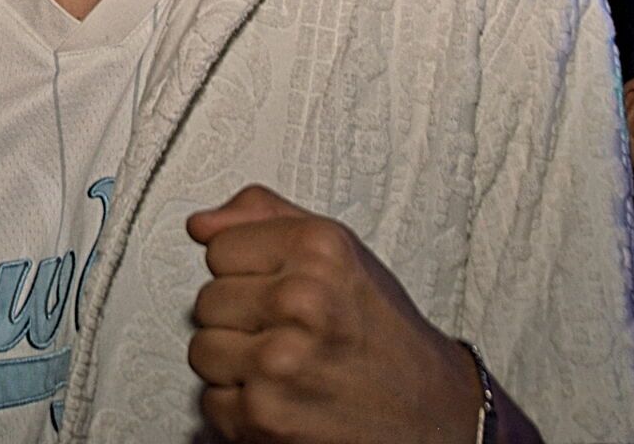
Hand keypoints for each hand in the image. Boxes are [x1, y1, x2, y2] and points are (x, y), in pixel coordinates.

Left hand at [186, 185, 480, 442]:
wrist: (432, 413)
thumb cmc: (384, 333)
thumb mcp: (338, 252)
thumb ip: (264, 218)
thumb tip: (200, 223)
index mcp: (318, 250)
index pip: (218, 247)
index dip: (247, 271)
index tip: (280, 287)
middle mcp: (301, 302)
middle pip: (206, 300)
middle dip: (240, 318)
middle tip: (290, 332)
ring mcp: (280, 362)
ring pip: (202, 349)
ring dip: (235, 363)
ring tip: (285, 365)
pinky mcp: (264, 416)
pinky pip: (210, 400)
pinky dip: (240, 406)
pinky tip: (284, 398)